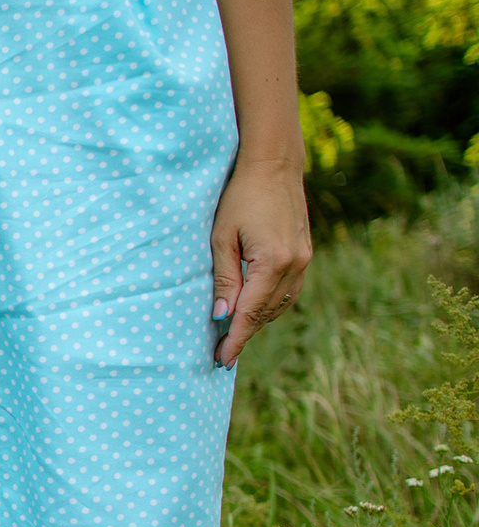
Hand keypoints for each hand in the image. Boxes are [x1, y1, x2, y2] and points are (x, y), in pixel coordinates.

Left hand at [208, 154, 310, 365]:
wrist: (274, 167)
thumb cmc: (239, 198)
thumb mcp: (221, 239)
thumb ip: (224, 279)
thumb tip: (222, 315)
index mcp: (274, 262)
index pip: (251, 312)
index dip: (236, 339)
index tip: (221, 359)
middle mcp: (295, 264)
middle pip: (267, 312)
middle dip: (245, 334)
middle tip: (222, 353)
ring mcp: (305, 260)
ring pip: (280, 304)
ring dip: (259, 321)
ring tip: (235, 336)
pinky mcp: (306, 254)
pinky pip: (289, 291)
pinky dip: (271, 305)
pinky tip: (255, 310)